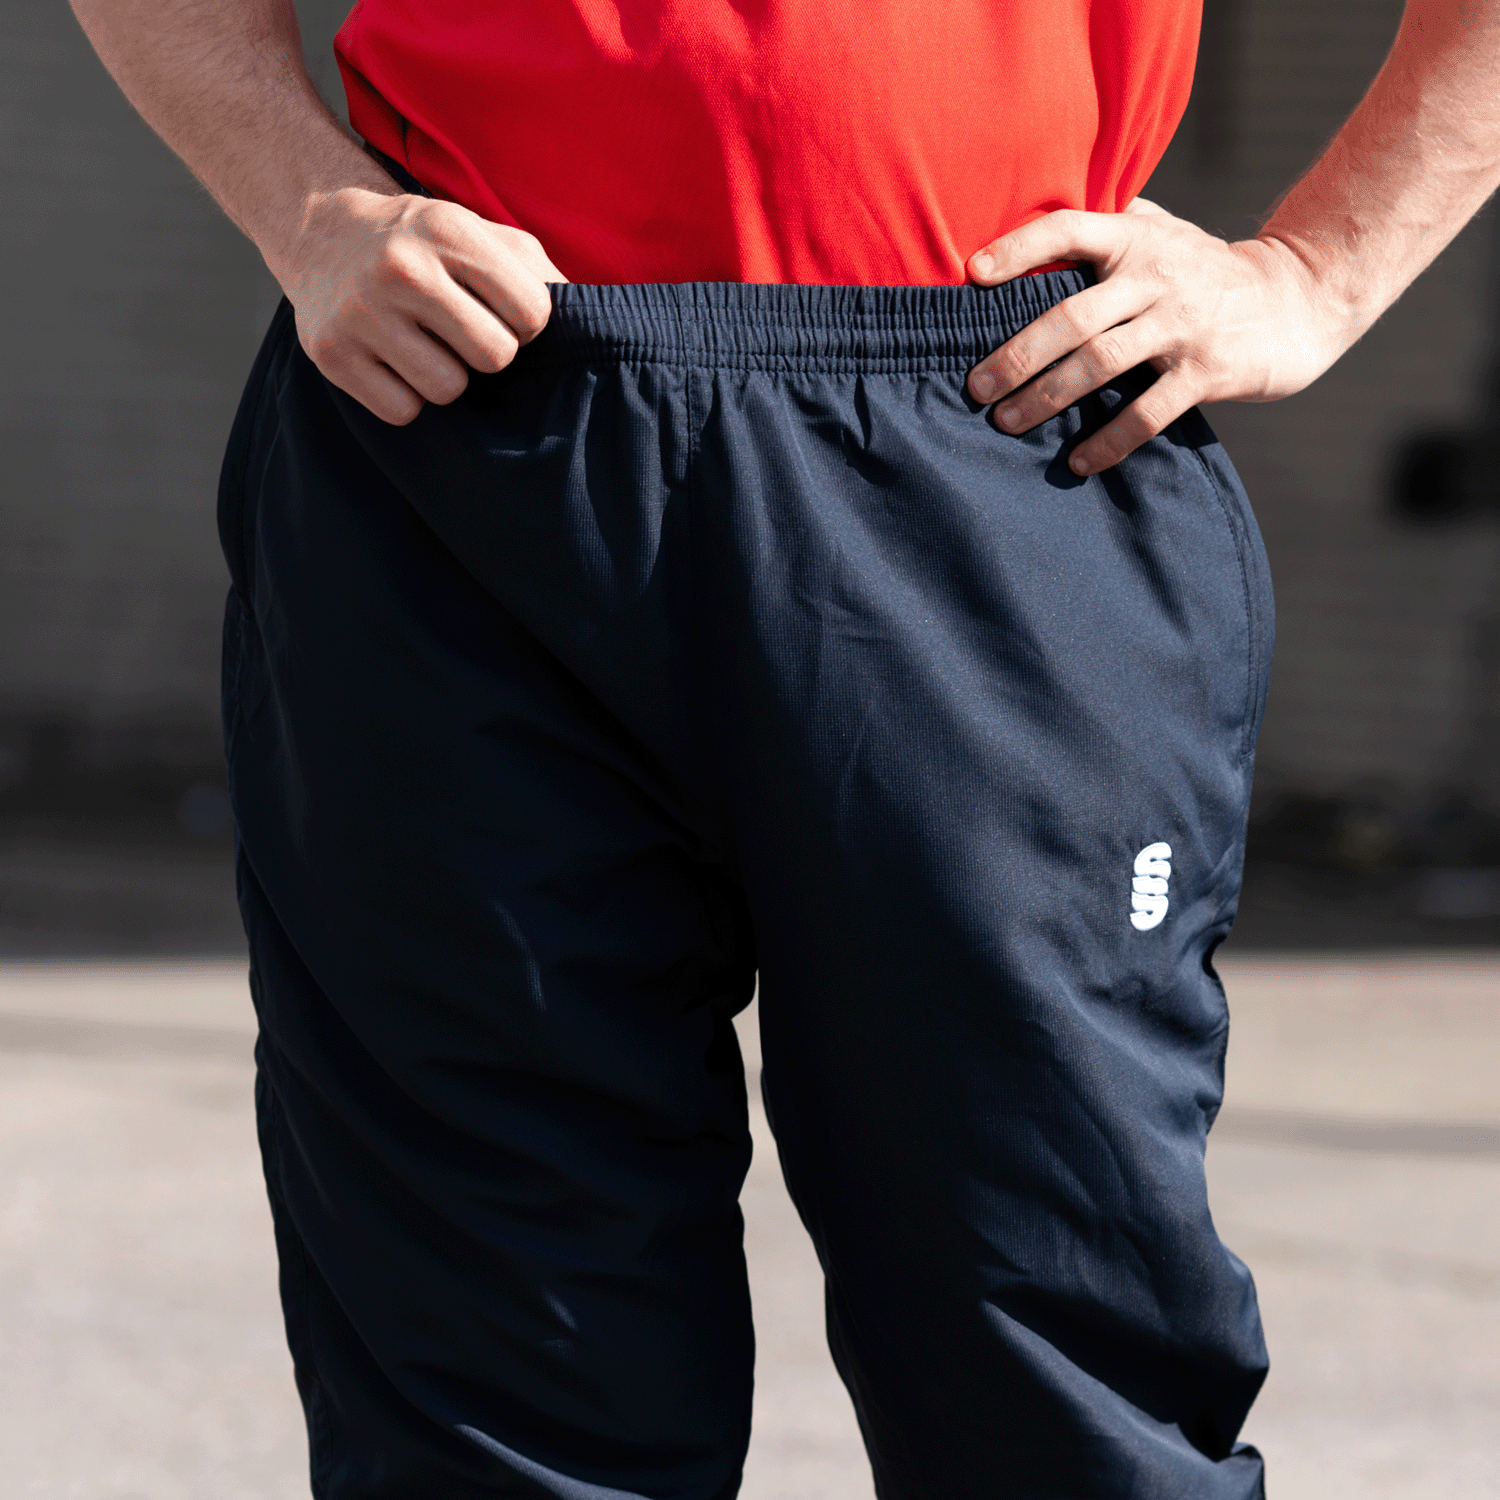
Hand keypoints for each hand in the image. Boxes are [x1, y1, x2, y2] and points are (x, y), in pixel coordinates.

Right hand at [274, 187, 566, 425]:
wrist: (324, 231)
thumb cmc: (425, 245)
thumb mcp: (481, 235)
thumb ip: (540, 273)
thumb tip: (600, 321)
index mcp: (449, 230)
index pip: (532, 315)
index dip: (526, 325)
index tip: (501, 314)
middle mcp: (402, 267)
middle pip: (494, 357)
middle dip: (488, 353)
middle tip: (462, 334)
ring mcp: (361, 312)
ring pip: (448, 390)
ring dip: (447, 378)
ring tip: (426, 346)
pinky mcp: (332, 354)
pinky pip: (403, 411)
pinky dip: (407, 398)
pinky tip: (395, 362)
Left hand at [964, 199, 1348, 473]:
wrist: (1299, 297)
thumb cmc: (1203, 269)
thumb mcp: (1161, 232)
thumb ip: (1106, 224)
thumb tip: (1030, 207)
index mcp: (1135, 239)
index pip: (1069, 230)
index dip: (1020, 248)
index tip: (971, 275)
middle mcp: (1157, 276)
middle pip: (1072, 317)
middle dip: (1018, 356)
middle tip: (976, 387)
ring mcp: (1183, 324)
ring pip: (1101, 364)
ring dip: (1047, 399)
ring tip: (1007, 423)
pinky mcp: (1208, 370)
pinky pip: (1148, 412)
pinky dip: (1109, 440)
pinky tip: (1078, 461)